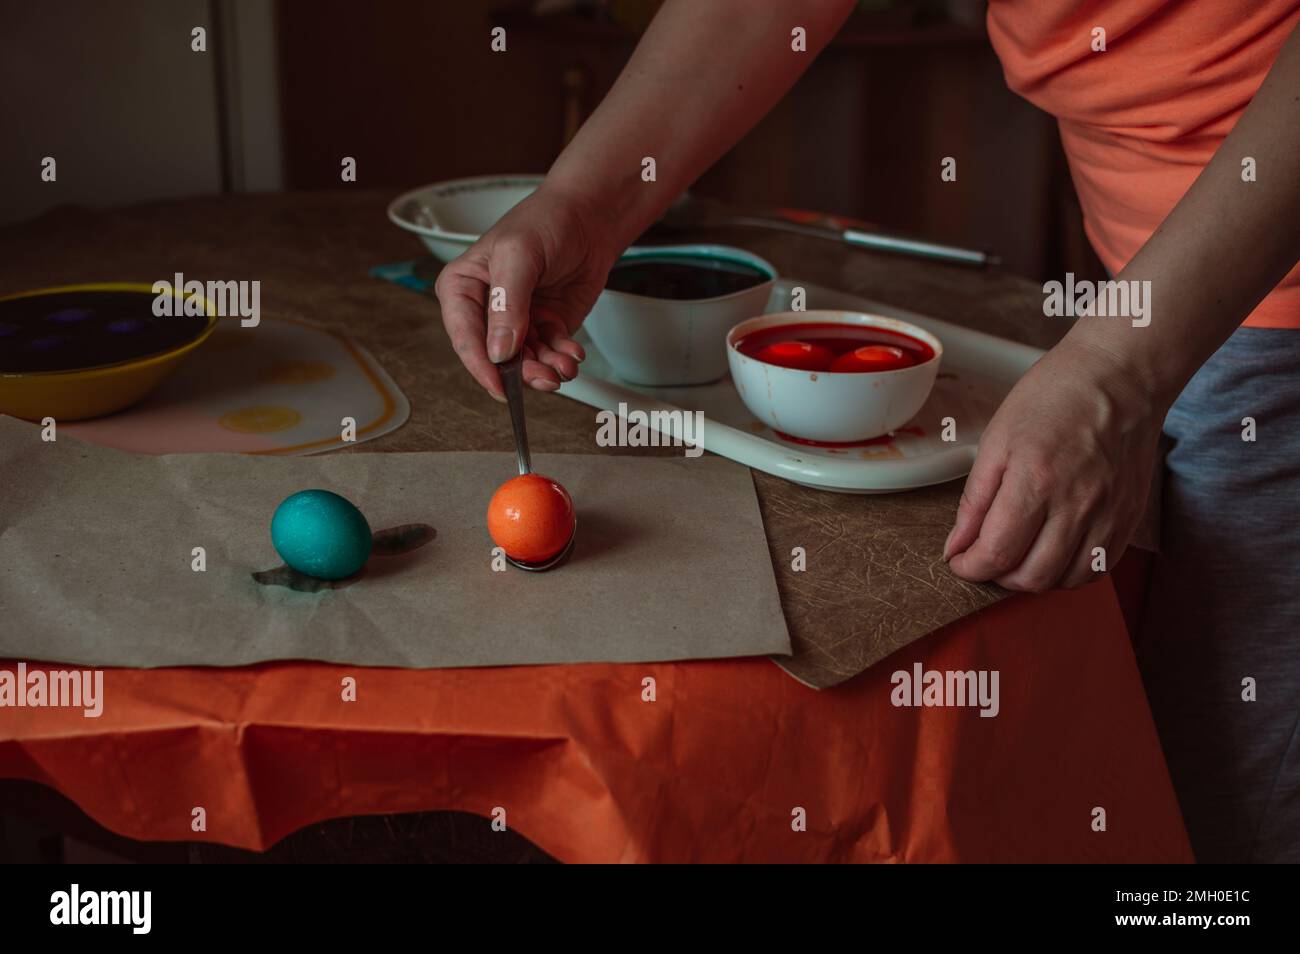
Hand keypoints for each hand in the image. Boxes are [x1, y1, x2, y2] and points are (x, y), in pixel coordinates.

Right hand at [434, 184, 620, 399]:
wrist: (590, 216)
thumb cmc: (546, 220)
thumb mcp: (519, 255)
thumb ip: (507, 304)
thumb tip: (499, 350)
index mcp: (463, 287)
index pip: (464, 335)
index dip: (481, 366)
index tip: (500, 387)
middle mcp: (486, 309)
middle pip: (495, 356)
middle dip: (521, 372)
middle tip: (545, 377)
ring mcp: (517, 320)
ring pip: (524, 361)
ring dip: (545, 369)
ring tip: (564, 365)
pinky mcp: (545, 326)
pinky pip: (549, 353)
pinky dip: (562, 359)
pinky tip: (572, 353)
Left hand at [944, 338, 1166, 590]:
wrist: (1118, 378)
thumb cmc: (1054, 398)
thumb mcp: (996, 440)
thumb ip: (975, 500)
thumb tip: (957, 545)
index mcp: (1035, 481)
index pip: (997, 553)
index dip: (969, 567)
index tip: (959, 561)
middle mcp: (1077, 505)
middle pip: (1032, 577)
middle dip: (998, 576)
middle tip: (986, 556)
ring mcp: (1109, 515)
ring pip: (1065, 580)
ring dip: (1033, 578)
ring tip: (1018, 553)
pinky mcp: (1129, 518)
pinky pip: (1097, 568)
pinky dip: (1069, 572)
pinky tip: (1052, 550)